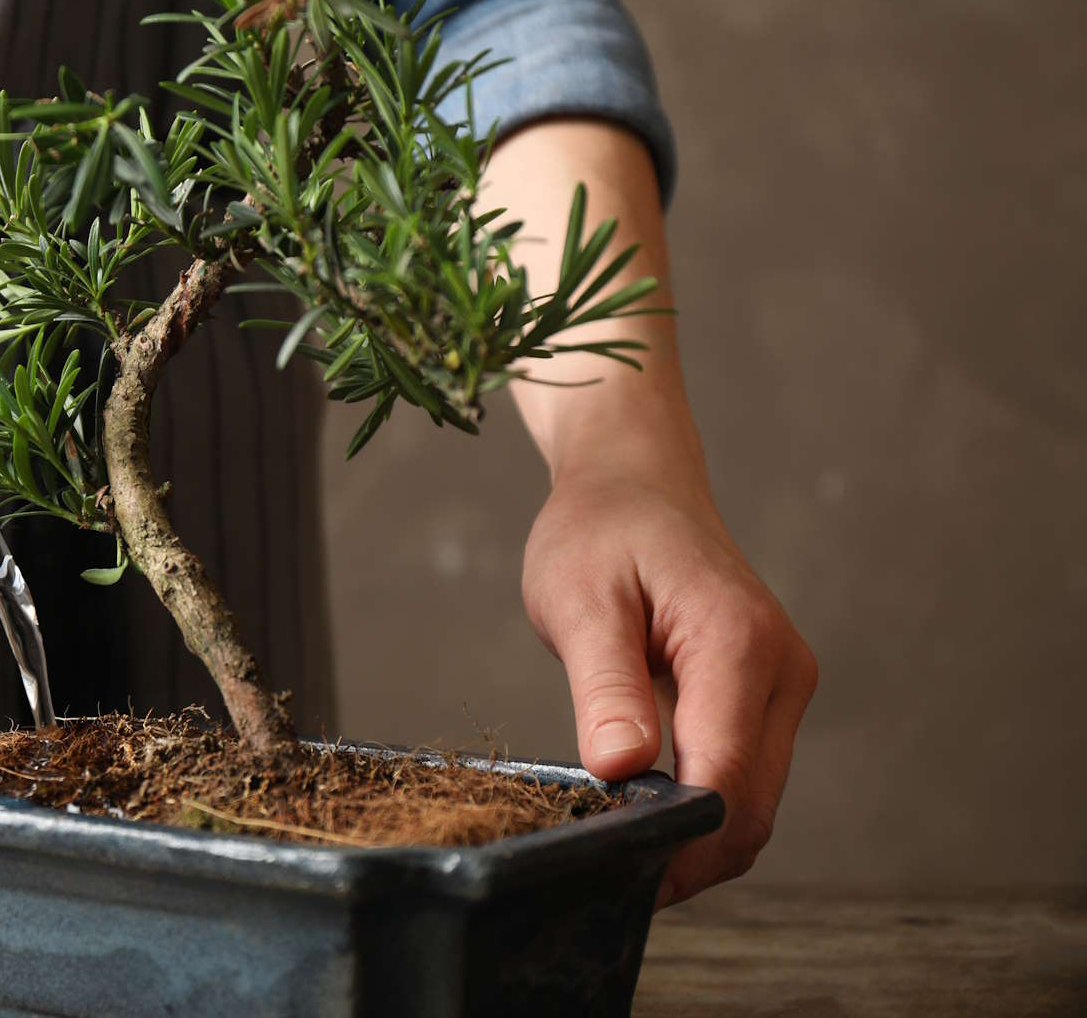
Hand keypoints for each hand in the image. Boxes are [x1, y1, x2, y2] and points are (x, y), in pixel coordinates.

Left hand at [481, 118, 816, 906]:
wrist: (635, 481)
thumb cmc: (601, 529)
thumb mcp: (581, 599)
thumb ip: (604, 685)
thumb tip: (620, 769)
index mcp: (738, 645)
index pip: (724, 778)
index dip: (676, 842)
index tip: (616, 876)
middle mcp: (782, 671)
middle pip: (751, 807)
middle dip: (688, 857)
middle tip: (604, 884)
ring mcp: (784, 686)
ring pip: (755, 802)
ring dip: (697, 841)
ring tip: (617, 858)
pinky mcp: (768, 696)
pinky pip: (745, 776)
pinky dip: (703, 811)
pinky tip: (644, 822)